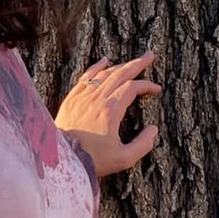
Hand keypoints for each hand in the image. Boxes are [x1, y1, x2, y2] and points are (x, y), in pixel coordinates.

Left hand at [54, 49, 161, 177]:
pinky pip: (85, 78)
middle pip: (120, 74)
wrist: (62, 161)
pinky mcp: (71, 100)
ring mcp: (82, 98)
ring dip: (120, 65)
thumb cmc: (92, 161)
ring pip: (104, 74)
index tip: (156, 89)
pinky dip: (97, 67)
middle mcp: (96, 100)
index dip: (147, 86)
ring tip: (132, 61)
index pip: (132, 88)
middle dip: (137, 64)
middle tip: (149, 56)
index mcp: (110, 111)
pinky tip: (104, 61)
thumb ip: (143, 145)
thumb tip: (153, 130)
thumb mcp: (123, 159)